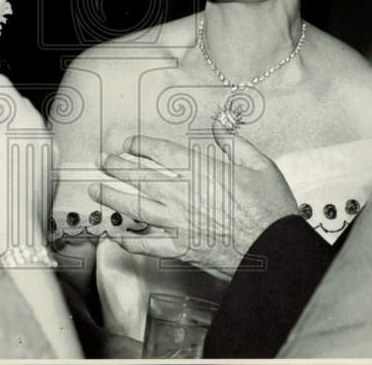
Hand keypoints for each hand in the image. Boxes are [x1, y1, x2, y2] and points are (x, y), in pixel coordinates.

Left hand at [89, 117, 297, 279]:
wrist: (275, 250)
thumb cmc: (270, 207)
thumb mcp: (259, 164)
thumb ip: (233, 141)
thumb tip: (219, 120)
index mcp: (199, 169)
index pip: (159, 152)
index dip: (140, 145)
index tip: (128, 143)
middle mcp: (182, 194)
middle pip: (140, 176)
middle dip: (118, 166)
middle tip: (103, 161)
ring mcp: (178, 222)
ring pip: (136, 207)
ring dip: (114, 197)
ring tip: (97, 189)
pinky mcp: (180, 248)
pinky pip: (147, 245)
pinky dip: (129, 241)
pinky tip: (116, 236)